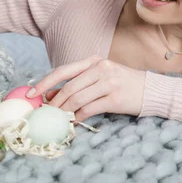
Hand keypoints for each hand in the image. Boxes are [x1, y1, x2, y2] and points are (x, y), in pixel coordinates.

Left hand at [27, 56, 145, 121]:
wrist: (150, 90)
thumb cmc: (122, 83)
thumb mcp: (100, 77)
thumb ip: (77, 83)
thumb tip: (50, 96)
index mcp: (94, 60)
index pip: (63, 71)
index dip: (44, 82)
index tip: (31, 94)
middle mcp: (101, 68)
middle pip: (69, 87)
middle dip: (54, 102)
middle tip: (45, 112)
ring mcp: (109, 82)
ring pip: (77, 99)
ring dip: (65, 111)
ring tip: (59, 118)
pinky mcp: (115, 98)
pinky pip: (90, 109)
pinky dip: (79, 117)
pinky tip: (75, 121)